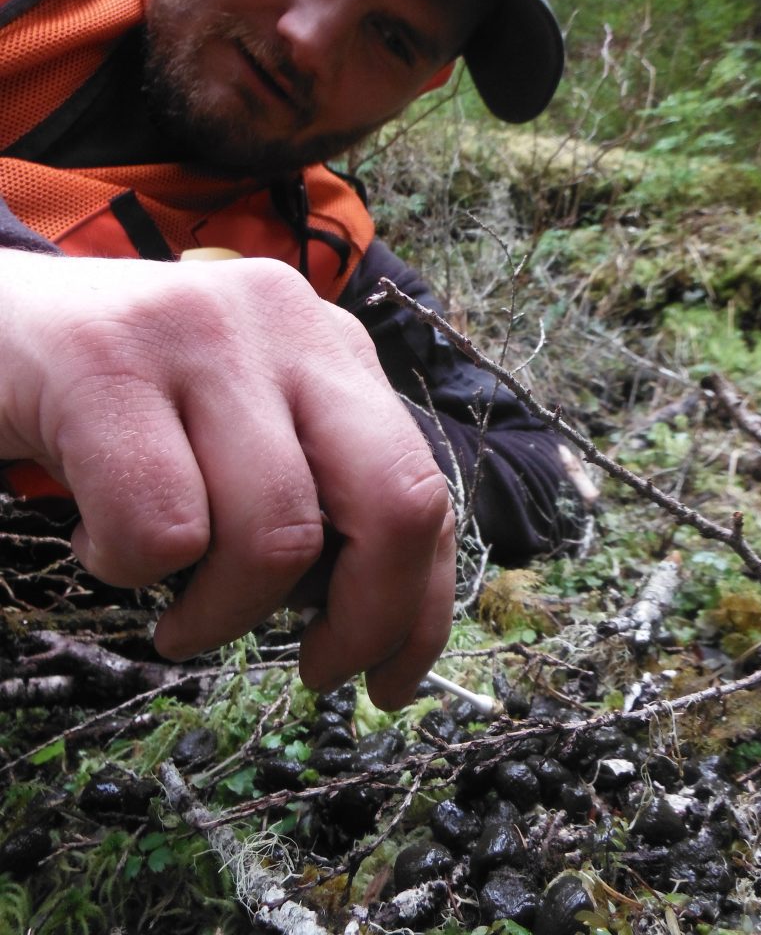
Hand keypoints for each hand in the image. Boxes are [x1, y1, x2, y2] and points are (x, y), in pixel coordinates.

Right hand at [1, 250, 455, 707]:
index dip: (418, 607)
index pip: (422, 489)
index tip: (389, 681)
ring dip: (219, 613)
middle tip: (314, 671)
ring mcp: (200, 334)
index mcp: (330, 348)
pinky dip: (126, 568)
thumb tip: (368, 614)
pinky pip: (162, 529)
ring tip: (170, 602)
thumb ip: (316, 490)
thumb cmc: (124, 402)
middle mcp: (286, 323)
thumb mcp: (243, 434)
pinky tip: (95, 535)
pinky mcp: (106, 360)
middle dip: (365, 620)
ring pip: (273, 535)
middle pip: (392, 502)